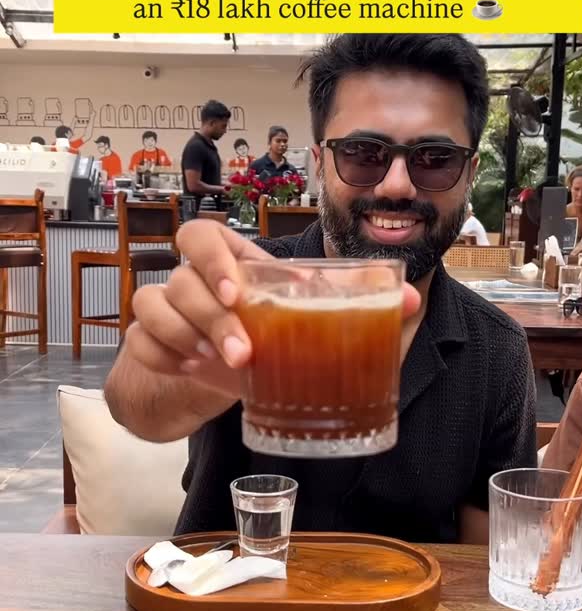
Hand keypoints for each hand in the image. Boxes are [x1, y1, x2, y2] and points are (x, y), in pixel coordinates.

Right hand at [126, 220, 419, 398]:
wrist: (228, 375)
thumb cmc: (271, 333)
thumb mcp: (309, 317)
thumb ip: (357, 303)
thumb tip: (411, 297)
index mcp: (229, 262)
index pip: (199, 235)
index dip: (212, 258)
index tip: (240, 293)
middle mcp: (191, 281)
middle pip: (180, 279)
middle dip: (212, 319)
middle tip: (245, 354)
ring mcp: (165, 312)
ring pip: (151, 306)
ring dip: (183, 336)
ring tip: (219, 364)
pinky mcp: (151, 346)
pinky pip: (140, 344)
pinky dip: (161, 358)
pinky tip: (191, 373)